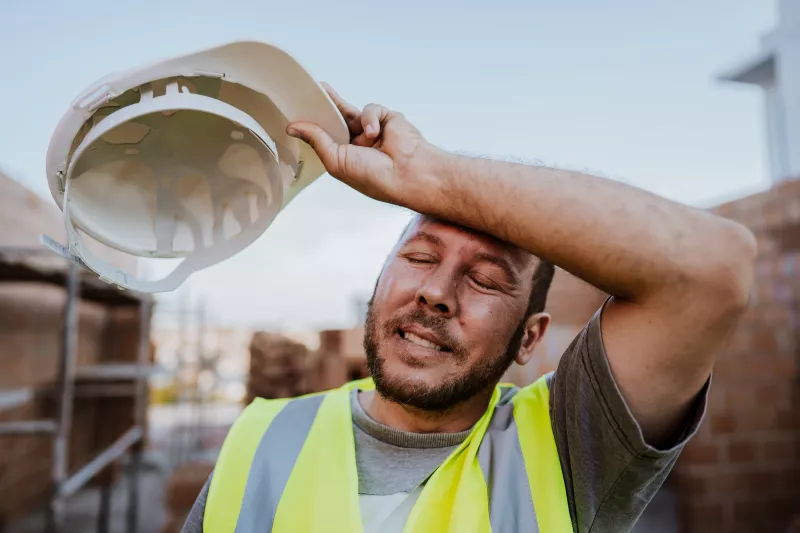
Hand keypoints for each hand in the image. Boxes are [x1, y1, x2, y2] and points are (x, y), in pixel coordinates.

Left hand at [286, 83, 435, 206]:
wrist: (408, 173)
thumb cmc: (374, 176)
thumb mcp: (336, 160)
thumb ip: (316, 140)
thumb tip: (293, 127)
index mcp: (346, 157)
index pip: (326, 136)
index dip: (314, 125)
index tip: (299, 113)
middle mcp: (359, 143)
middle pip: (338, 118)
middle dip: (327, 106)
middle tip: (313, 89)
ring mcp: (374, 130)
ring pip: (354, 111)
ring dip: (356, 120)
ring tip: (365, 136)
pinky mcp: (388, 118)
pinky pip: (372, 109)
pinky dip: (371, 119)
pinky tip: (376, 133)